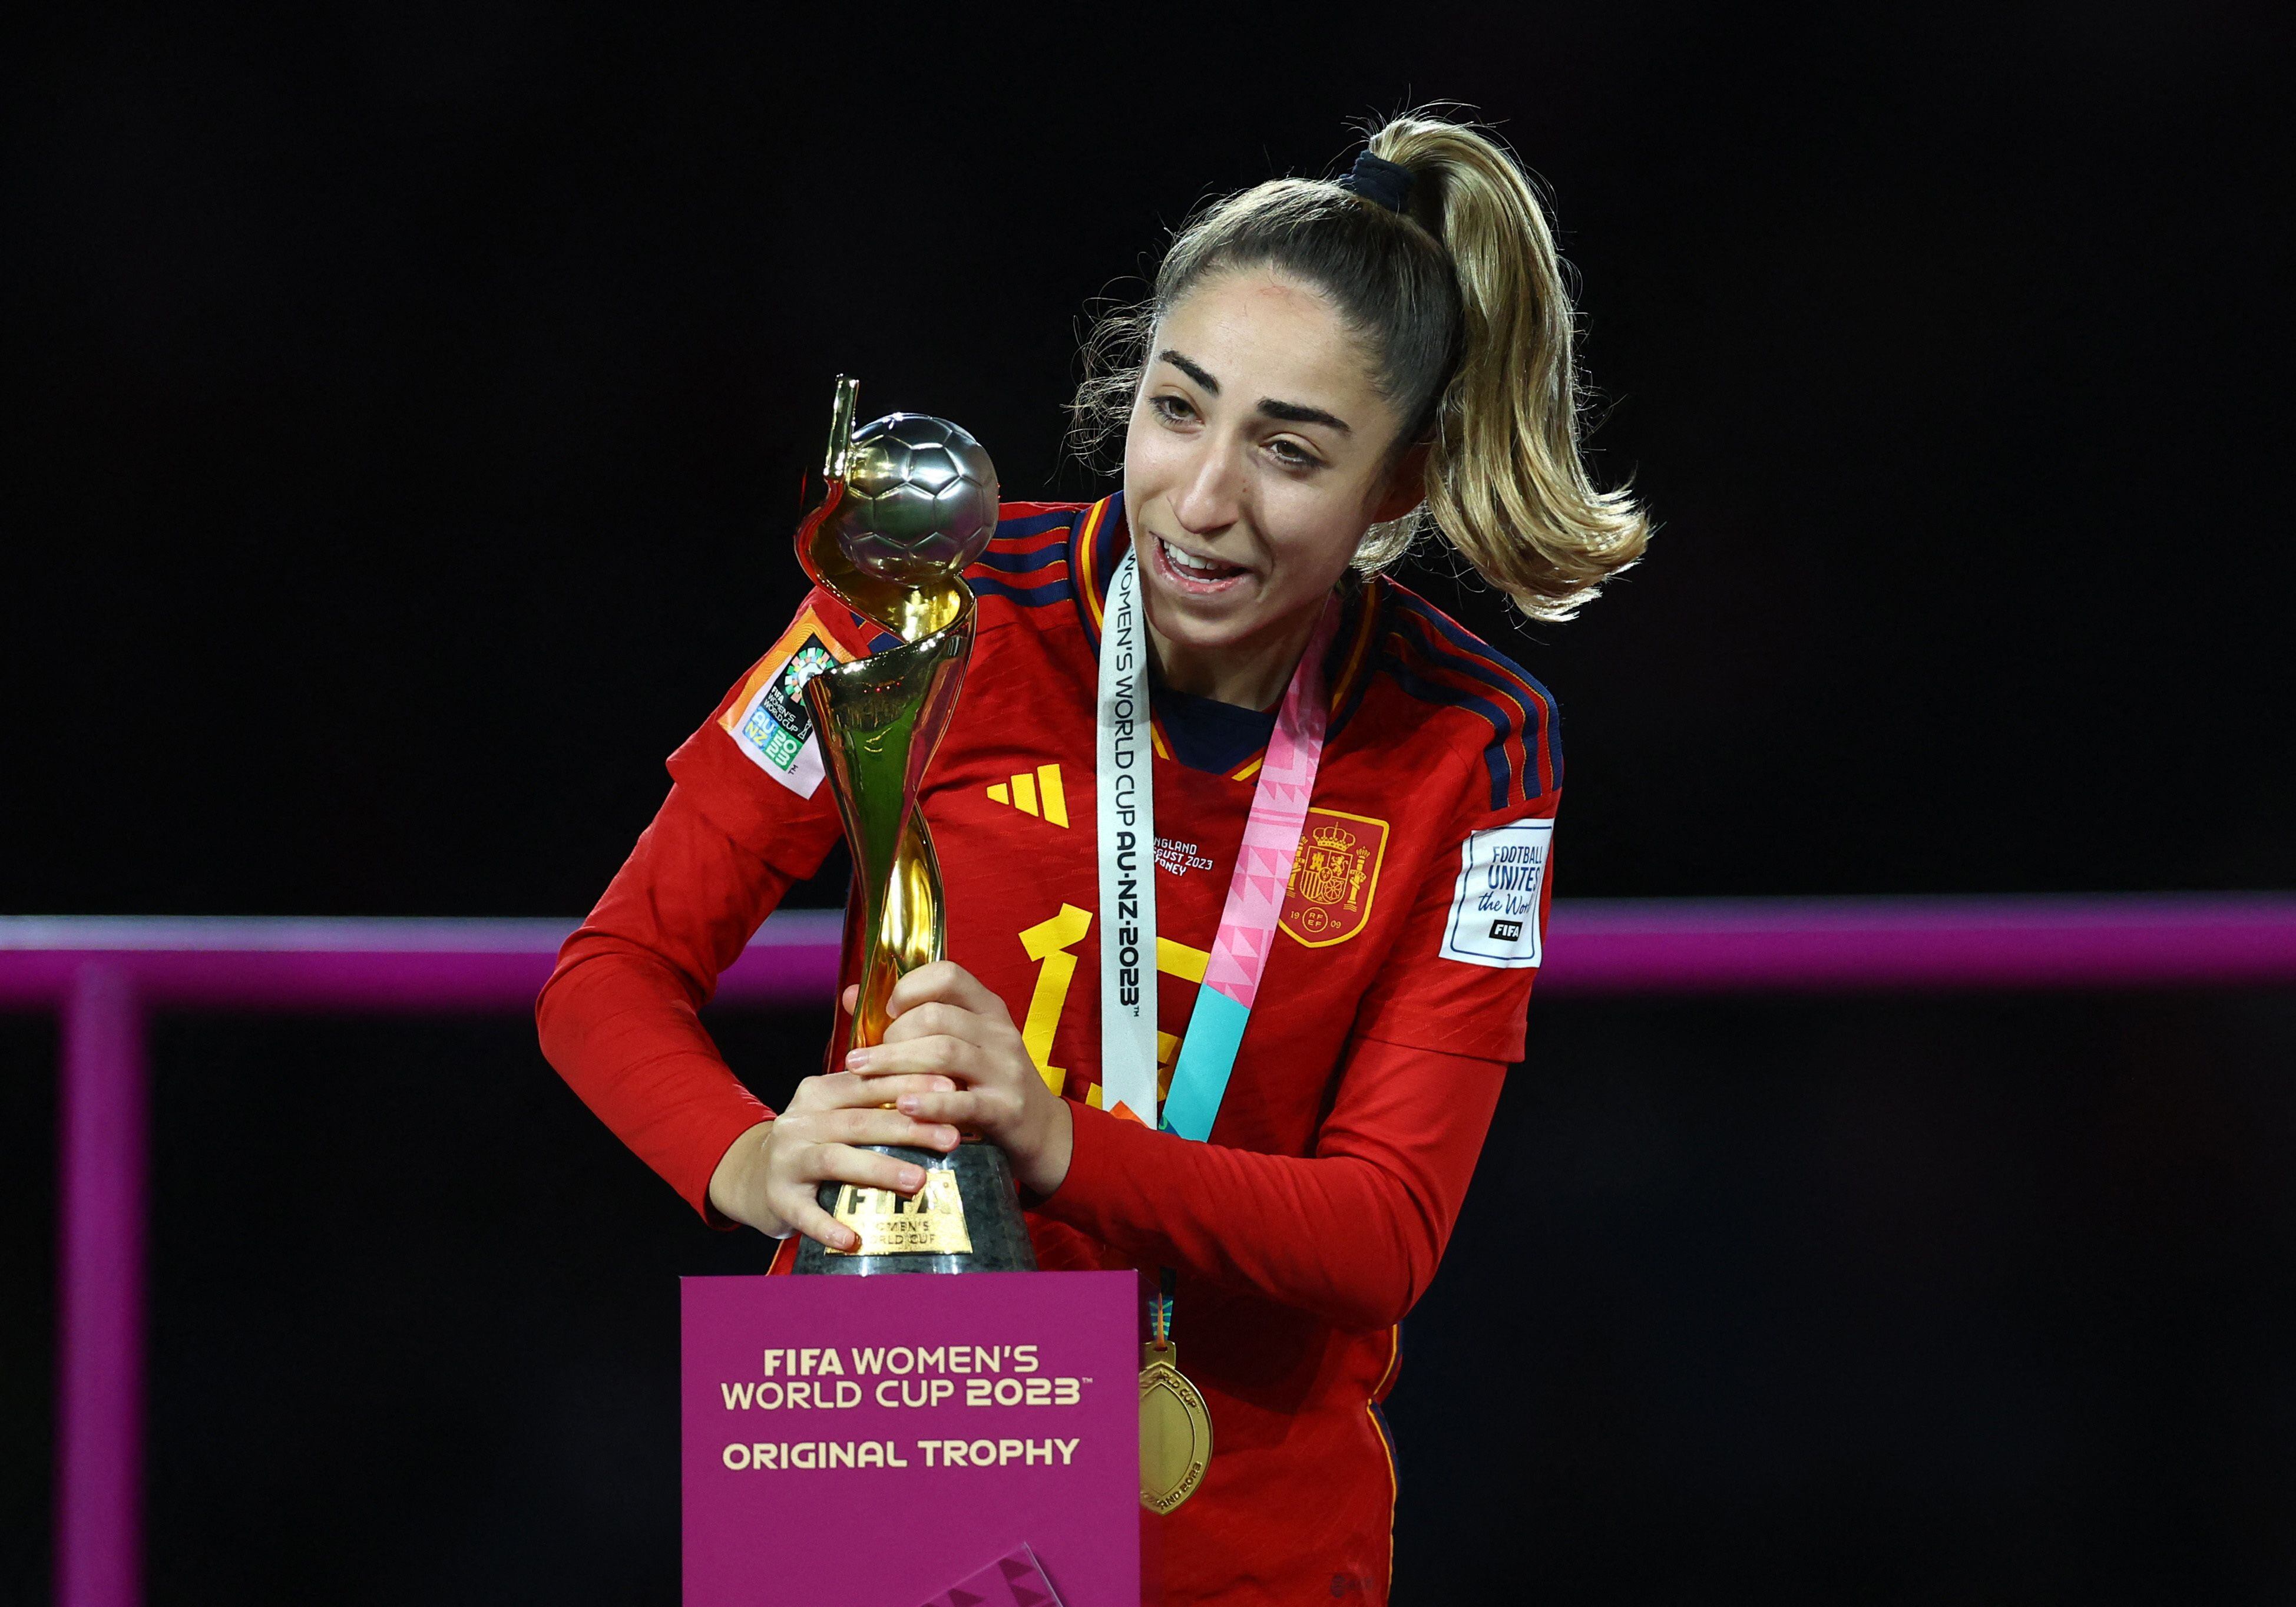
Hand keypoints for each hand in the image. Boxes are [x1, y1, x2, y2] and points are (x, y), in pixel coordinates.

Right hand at [706, 1064, 962, 1250]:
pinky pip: (805, 1214)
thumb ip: (873, 1103)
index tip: (950, 1088)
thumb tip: (943, 1099)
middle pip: (860, 1120)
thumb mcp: (835, 1114)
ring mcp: (786, 1159)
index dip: (909, 1083)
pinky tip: (854, 1240)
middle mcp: (799, 1121)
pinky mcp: (778, 1198)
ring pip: (836, 1159)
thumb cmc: (813, 1143)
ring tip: (917, 1181)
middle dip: (908, 1127)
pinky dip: (829, 1227)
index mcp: (818, 1093)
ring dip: (878, 1169)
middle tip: (950, 1138)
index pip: (868, 1082)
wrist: (751, 1177)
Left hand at [844, 961, 1074, 1196]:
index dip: (910, 987)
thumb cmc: (986, 1083)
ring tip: (863, 1076)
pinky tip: (903, 1107)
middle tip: (863, 1059)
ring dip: (896, 1064)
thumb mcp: (960, 1044)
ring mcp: (1005, 1070)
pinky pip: (963, 1101)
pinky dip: (929, 1103)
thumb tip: (851, 995)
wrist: (1041, 1131)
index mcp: (987, 1008)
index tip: (887, 1013)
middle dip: (892, 1035)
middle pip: (937, 1016)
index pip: (949, 974)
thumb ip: (910, 1019)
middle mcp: (999, 1032)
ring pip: (944, 1052)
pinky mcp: (1006, 1108)